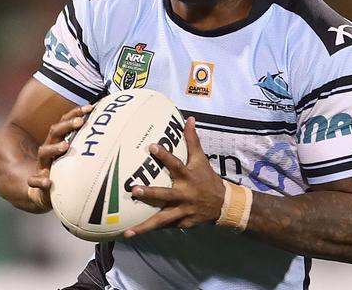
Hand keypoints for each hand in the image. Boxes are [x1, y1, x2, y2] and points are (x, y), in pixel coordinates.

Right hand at [27, 103, 93, 210]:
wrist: (45, 193)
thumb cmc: (65, 170)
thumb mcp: (76, 156)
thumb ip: (87, 145)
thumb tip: (113, 132)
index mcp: (58, 141)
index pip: (65, 122)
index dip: (75, 113)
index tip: (90, 107)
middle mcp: (49, 150)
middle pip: (54, 132)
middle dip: (67, 125)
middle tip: (80, 122)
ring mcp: (42, 165)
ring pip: (43, 153)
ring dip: (54, 148)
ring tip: (65, 146)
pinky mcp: (36, 183)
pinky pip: (34, 181)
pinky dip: (39, 181)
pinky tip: (47, 182)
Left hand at [124, 116, 224, 236]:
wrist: (223, 205)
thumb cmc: (207, 178)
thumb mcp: (201, 159)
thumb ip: (192, 140)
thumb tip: (189, 118)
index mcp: (188, 177)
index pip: (176, 164)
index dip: (165, 155)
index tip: (151, 146)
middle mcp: (184, 195)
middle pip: (166, 194)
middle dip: (150, 194)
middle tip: (133, 190)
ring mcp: (182, 211)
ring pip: (162, 219)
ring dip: (145, 225)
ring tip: (128, 232)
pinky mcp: (181, 224)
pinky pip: (164, 226)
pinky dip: (150, 230)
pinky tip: (132, 234)